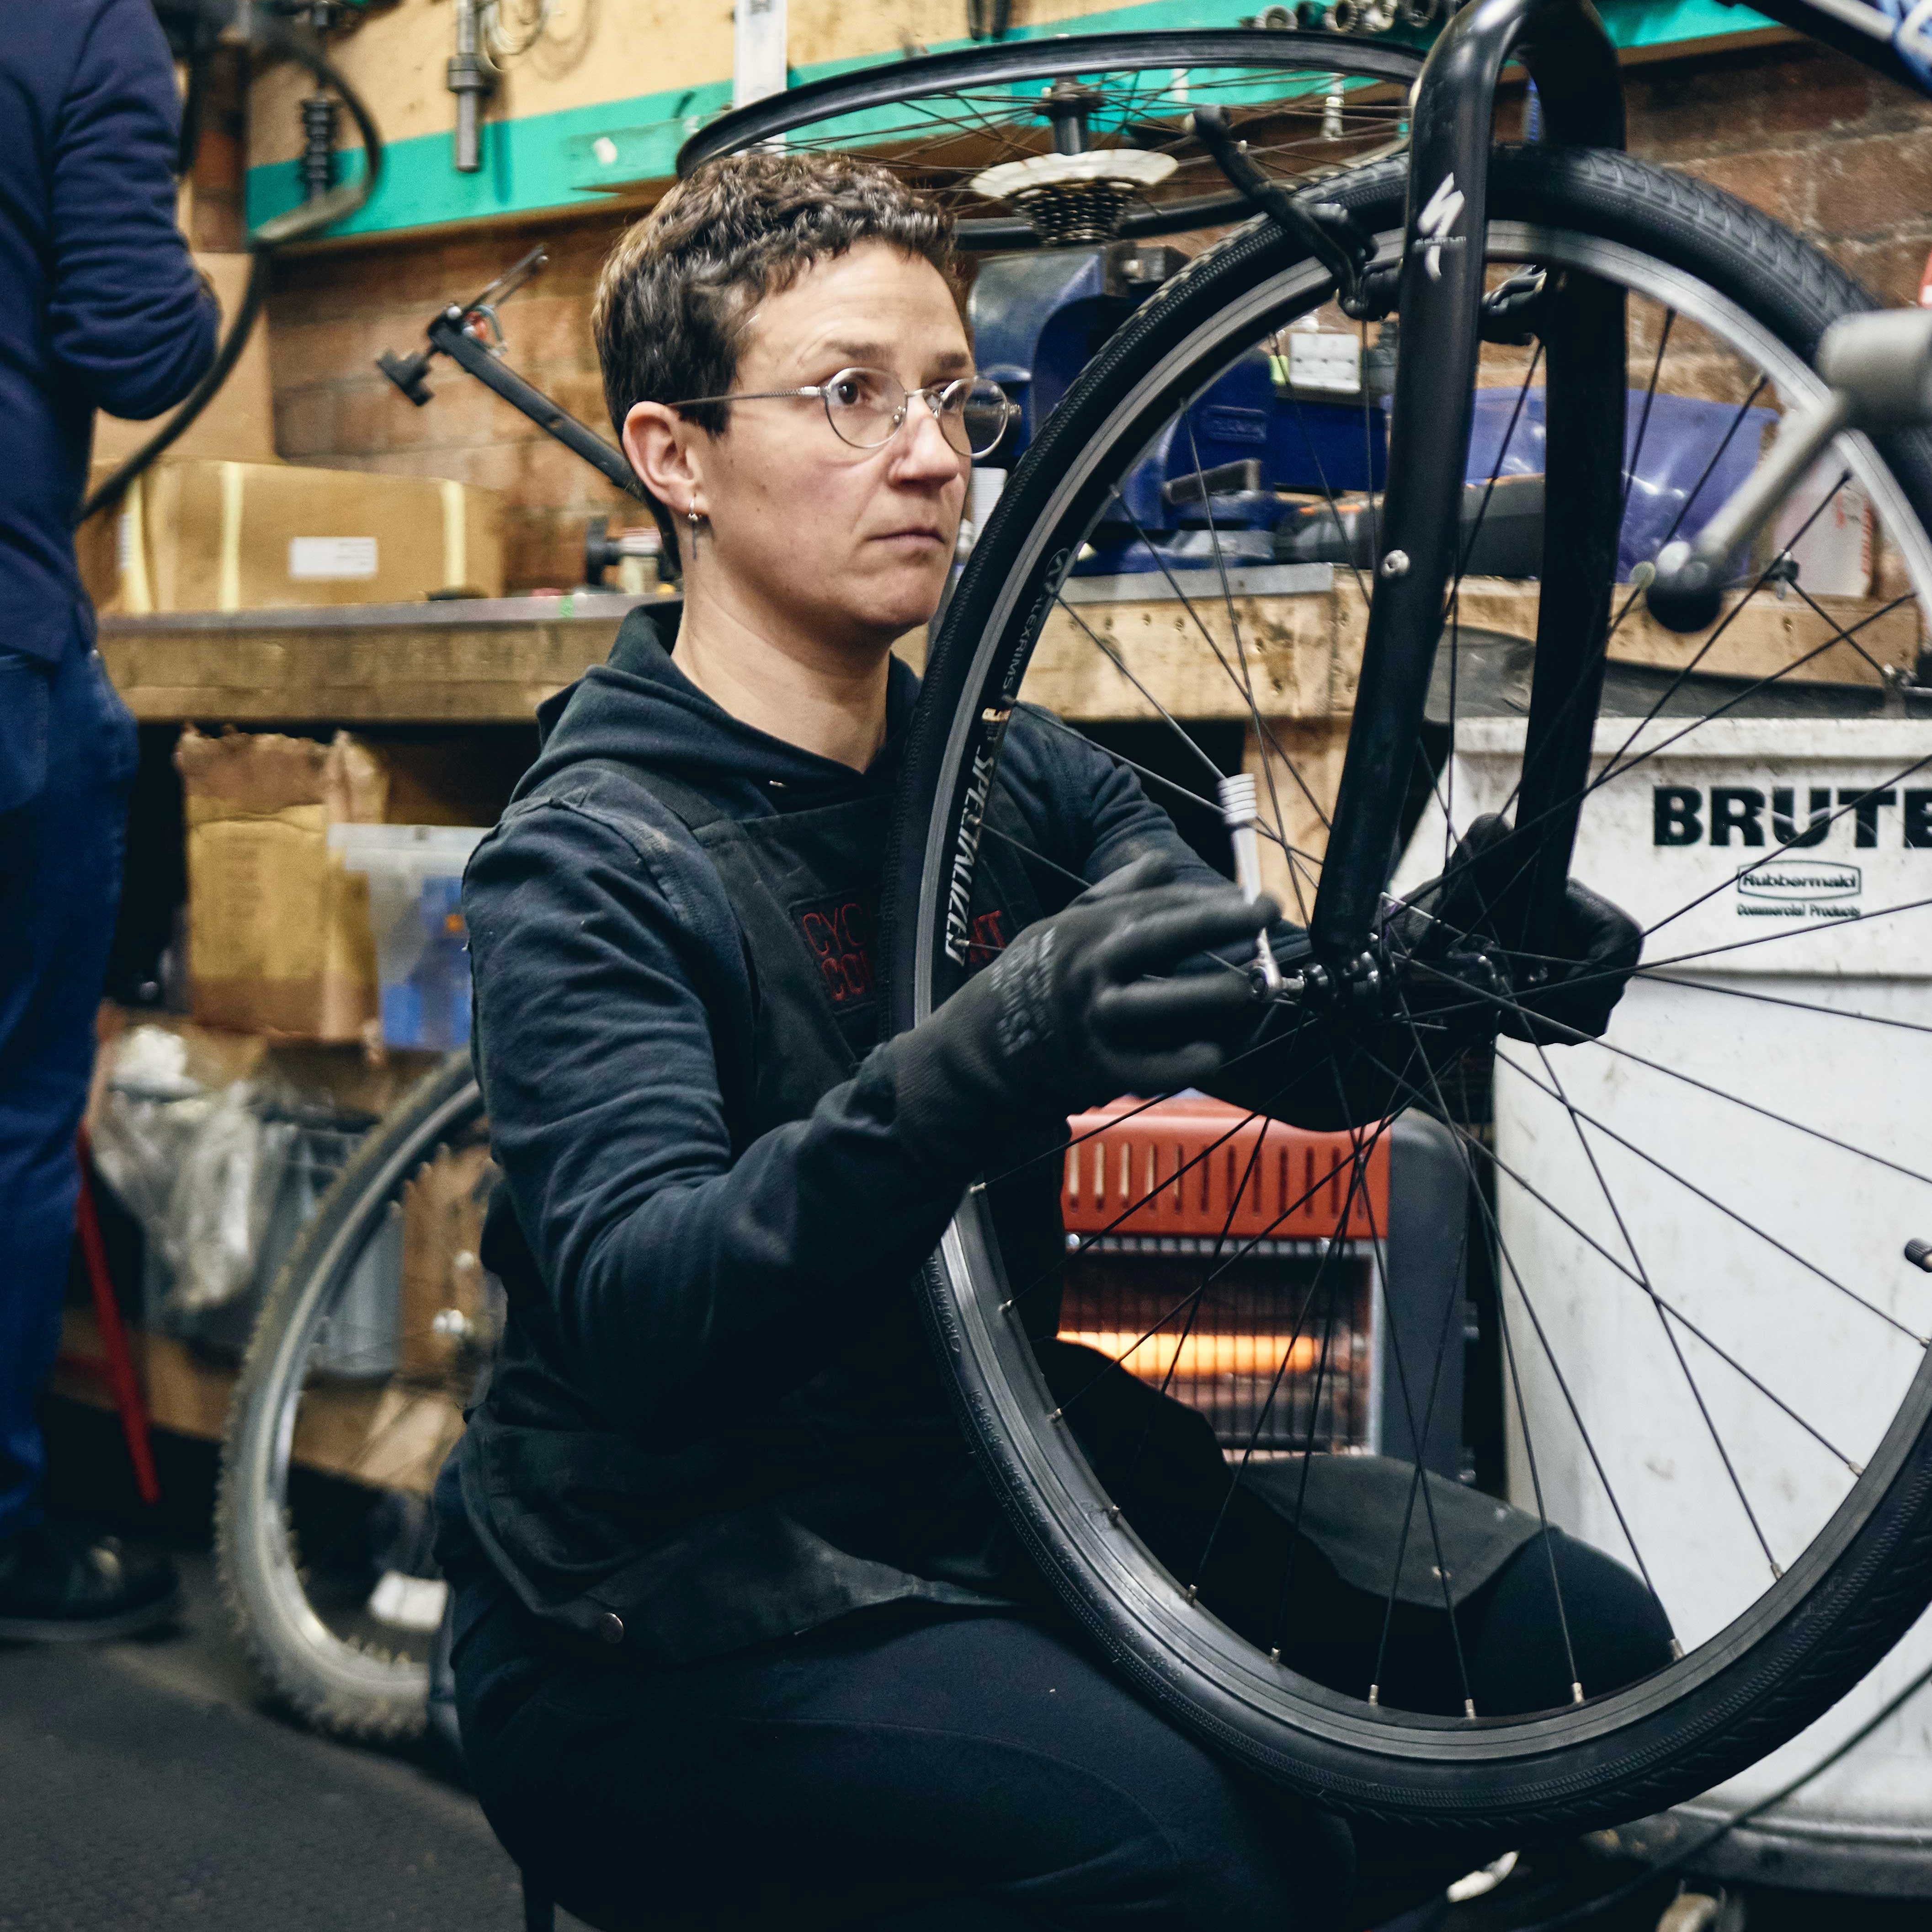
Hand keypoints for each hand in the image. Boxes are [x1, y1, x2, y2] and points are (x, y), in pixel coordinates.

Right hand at [889, 852, 1276, 1171]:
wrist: (978, 1053)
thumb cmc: (1028, 980)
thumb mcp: (1059, 924)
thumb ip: (1114, 894)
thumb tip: (1161, 860)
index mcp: (1087, 930)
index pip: (1158, 906)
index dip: (1210, 900)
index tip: (1253, 899)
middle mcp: (1091, 969)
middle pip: (1164, 939)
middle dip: (1221, 925)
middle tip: (1268, 917)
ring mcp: (1094, 1020)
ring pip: (1163, 1002)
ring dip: (1213, 994)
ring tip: (1254, 987)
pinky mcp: (1096, 1070)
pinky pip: (1150, 1067)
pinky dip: (1184, 1061)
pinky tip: (1216, 1051)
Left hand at [1390, 814, 1639, 1043]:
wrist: (1459, 924)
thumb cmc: (1477, 888)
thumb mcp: (1477, 862)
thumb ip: (1486, 843)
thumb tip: (1498, 828)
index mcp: (1591, 914)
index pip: (1620, 944)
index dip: (1594, 972)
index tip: (1548, 986)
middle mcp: (1598, 953)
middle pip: (1605, 995)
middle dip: (1557, 1006)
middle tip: (1509, 1003)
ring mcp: (1585, 985)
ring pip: (1585, 1022)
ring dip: (1542, 1022)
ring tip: (1498, 1007)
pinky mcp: (1566, 1009)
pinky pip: (1564, 1033)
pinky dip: (1532, 1029)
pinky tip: (1499, 1013)